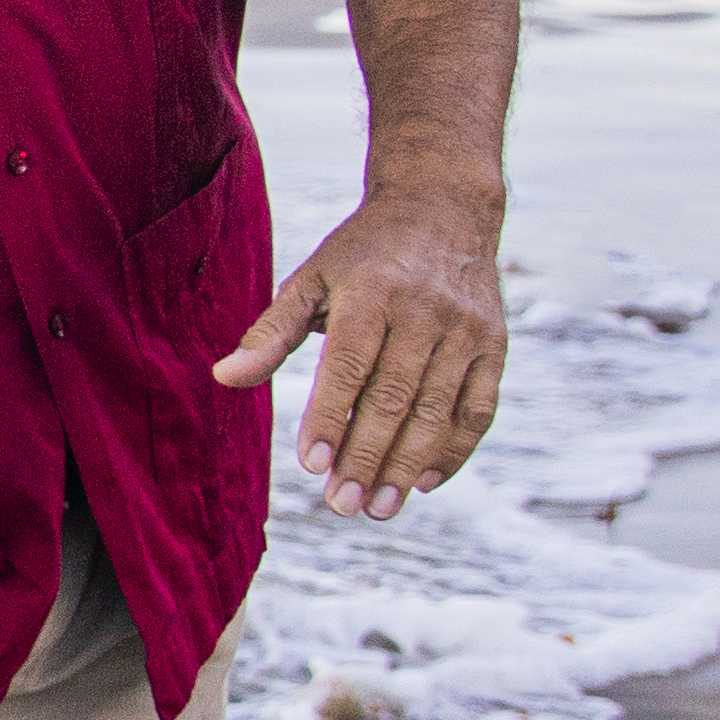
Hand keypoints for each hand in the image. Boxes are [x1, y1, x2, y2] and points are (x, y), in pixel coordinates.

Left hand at [214, 189, 506, 516]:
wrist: (443, 210)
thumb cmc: (362, 255)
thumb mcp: (310, 280)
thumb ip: (271, 332)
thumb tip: (224, 378)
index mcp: (372, 294)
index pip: (348, 367)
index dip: (329, 418)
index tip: (310, 465)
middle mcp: (425, 313)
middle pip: (395, 398)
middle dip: (367, 458)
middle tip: (343, 505)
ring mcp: (467, 331)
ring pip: (437, 410)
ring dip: (408, 466)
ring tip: (379, 508)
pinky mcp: (496, 345)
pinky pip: (479, 409)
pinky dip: (454, 450)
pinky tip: (426, 483)